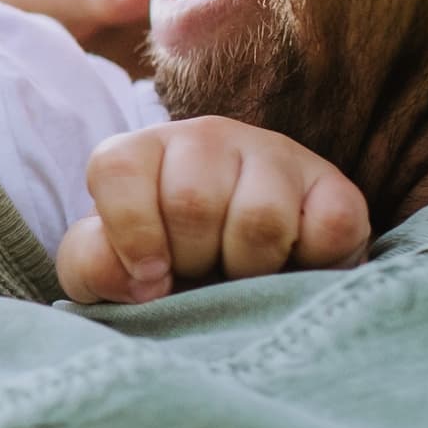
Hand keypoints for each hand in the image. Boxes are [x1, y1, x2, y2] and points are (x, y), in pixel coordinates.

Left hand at [60, 117, 372, 302]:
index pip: (117, 168)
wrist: (249, 289)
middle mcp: (208, 139)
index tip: (149, 279)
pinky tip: (293, 266)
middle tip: (202, 274)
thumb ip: (91, 265)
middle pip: (191, 202)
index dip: (131, 236)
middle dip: (193, 262)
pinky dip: (312, 263)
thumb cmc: (168, 274)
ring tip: (245, 274)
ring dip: (250, 270)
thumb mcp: (108, 273)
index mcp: (144, 153)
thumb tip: (139, 278)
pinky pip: (329, 226)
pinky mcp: (336, 189)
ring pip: (260, 218)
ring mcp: (276, 156)